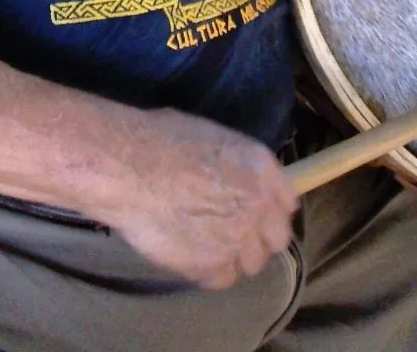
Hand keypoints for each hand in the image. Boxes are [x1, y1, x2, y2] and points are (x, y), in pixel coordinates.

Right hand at [99, 107, 297, 289]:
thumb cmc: (161, 140)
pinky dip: (208, 272)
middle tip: (231, 233)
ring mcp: (238, 238)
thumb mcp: (212, 137)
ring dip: (234, 257)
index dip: (270, 210)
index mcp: (261, 167)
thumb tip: (237, 179)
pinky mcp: (212, 266)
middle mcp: (258, 204)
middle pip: (277, 239)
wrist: (129, 168)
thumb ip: (238, 167)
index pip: (287, 202)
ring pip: (252, 263)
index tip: (256, 214)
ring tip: (206, 243)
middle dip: (258, 238)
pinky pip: (222, 279)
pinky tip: (190, 254)